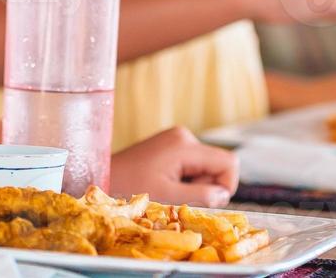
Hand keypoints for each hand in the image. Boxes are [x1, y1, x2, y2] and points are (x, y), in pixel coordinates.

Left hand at [108, 127, 238, 207]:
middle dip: (207, 185)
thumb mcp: (169, 195)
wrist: (105, 175)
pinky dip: (186, 177)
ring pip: (206, 166)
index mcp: (185, 145)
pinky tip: (166, 181)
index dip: (226, 185)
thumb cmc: (131, 187)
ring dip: (195, 182)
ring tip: (169, 188)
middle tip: (180, 194)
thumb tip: (223, 194)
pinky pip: (194, 163)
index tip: (208, 199)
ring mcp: (177, 139)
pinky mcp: (171, 145)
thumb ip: (201, 194)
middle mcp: (184, 136)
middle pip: (218, 164)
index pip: (229, 162)